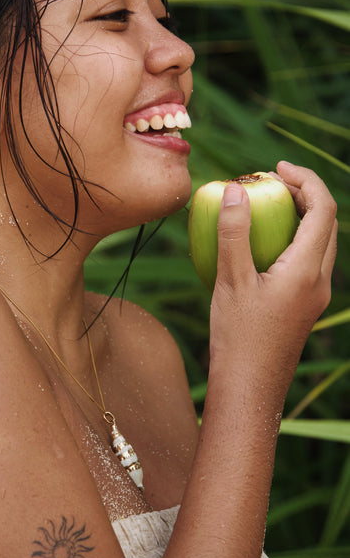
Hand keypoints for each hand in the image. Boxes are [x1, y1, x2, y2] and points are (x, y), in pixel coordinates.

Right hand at [208, 162, 336, 390]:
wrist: (250, 389)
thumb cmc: (239, 337)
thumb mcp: (230, 281)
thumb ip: (233, 233)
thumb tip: (233, 190)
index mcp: (308, 271)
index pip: (323, 210)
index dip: (305, 180)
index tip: (276, 168)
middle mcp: (320, 281)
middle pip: (327, 224)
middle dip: (304, 194)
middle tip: (270, 182)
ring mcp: (315, 295)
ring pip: (320, 243)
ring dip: (300, 217)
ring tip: (266, 206)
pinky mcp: (304, 305)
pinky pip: (308, 260)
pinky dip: (291, 239)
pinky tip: (260, 245)